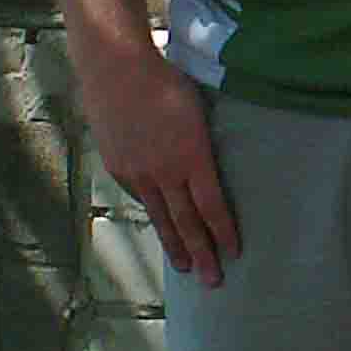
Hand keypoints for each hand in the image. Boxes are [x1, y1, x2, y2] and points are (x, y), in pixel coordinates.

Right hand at [76, 47, 239, 288]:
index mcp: (192, 155)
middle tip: (213, 282)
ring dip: (175, 245)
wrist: (116, 69)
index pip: (212, 205)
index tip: (234, 253)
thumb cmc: (165, 80)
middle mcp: (165, 171)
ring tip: (185, 268)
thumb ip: (202, 143)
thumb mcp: (197, 111)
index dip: (223, 232)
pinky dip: (153, 215)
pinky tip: (160, 226)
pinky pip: (141, 198)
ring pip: (161, 217)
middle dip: (202, 254)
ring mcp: (138, 172)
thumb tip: (209, 163)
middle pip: (187, 222)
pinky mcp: (118, 167)